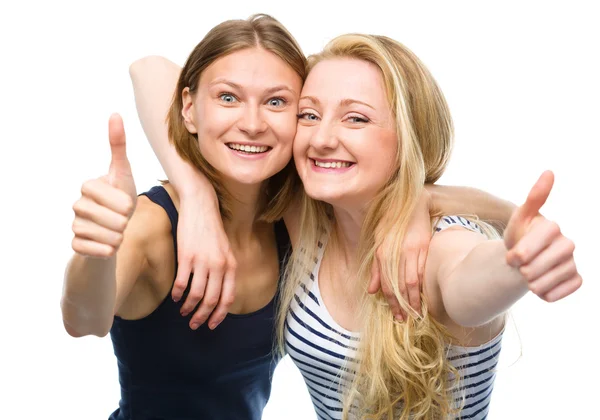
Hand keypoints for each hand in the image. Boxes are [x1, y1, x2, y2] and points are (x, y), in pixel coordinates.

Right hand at [72, 114, 135, 257]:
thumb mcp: (124, 173)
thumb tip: (115, 113)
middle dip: (125, 222)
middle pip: (116, 219)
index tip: (124, 204)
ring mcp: (75, 225)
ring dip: (120, 236)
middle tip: (121, 219)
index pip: (118, 200)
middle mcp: (77, 204)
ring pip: (110, 236)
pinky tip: (108, 244)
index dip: (127, 205)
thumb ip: (119, 145)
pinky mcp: (76, 245)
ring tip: (116, 231)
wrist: (113, 230)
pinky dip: (110, 250)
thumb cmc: (120, 198)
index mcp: (88, 185)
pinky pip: (101, 251)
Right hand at [174, 192, 236, 330]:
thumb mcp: (226, 250)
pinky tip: (175, 297)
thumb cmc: (212, 229)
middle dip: (202, 316)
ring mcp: (202, 261)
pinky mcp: (186, 256)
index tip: (212, 324)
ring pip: (196, 295)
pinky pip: (181, 282)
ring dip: (188, 307)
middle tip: (194, 324)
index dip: (220, 315)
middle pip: (211, 300)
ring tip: (183, 312)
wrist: (201, 206)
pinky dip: (177, 294)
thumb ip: (225, 270)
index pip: (228, 298)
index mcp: (231, 265)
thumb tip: (219, 293)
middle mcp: (219, 266)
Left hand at [369, 188, 430, 319]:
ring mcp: (413, 250)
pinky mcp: (426, 246)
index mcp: (383, 252)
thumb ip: (375, 268)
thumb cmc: (391, 223)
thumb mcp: (378, 243)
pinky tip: (425, 295)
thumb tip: (370, 291)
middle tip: (406, 320)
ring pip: (414, 280)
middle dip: (403, 305)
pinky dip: (424, 285)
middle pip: (400, 286)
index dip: (391, 302)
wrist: (412, 203)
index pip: (386, 284)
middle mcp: (397, 252)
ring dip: (416, 299)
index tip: (396, 315)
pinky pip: (424, 270)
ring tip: (417, 313)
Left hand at [504, 171, 581, 301]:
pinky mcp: (576, 279)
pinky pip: (560, 293)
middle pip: (539, 266)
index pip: (533, 246)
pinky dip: (545, 293)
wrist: (522, 259)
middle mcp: (567, 244)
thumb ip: (534, 198)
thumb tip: (549, 172)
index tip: (512, 255)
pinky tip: (540, 286)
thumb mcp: (519, 218)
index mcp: (552, 227)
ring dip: (531, 283)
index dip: (519, 252)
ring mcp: (572, 263)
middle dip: (522, 269)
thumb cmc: (519, 236)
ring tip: (527, 276)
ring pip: (547, 281)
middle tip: (520, 266)